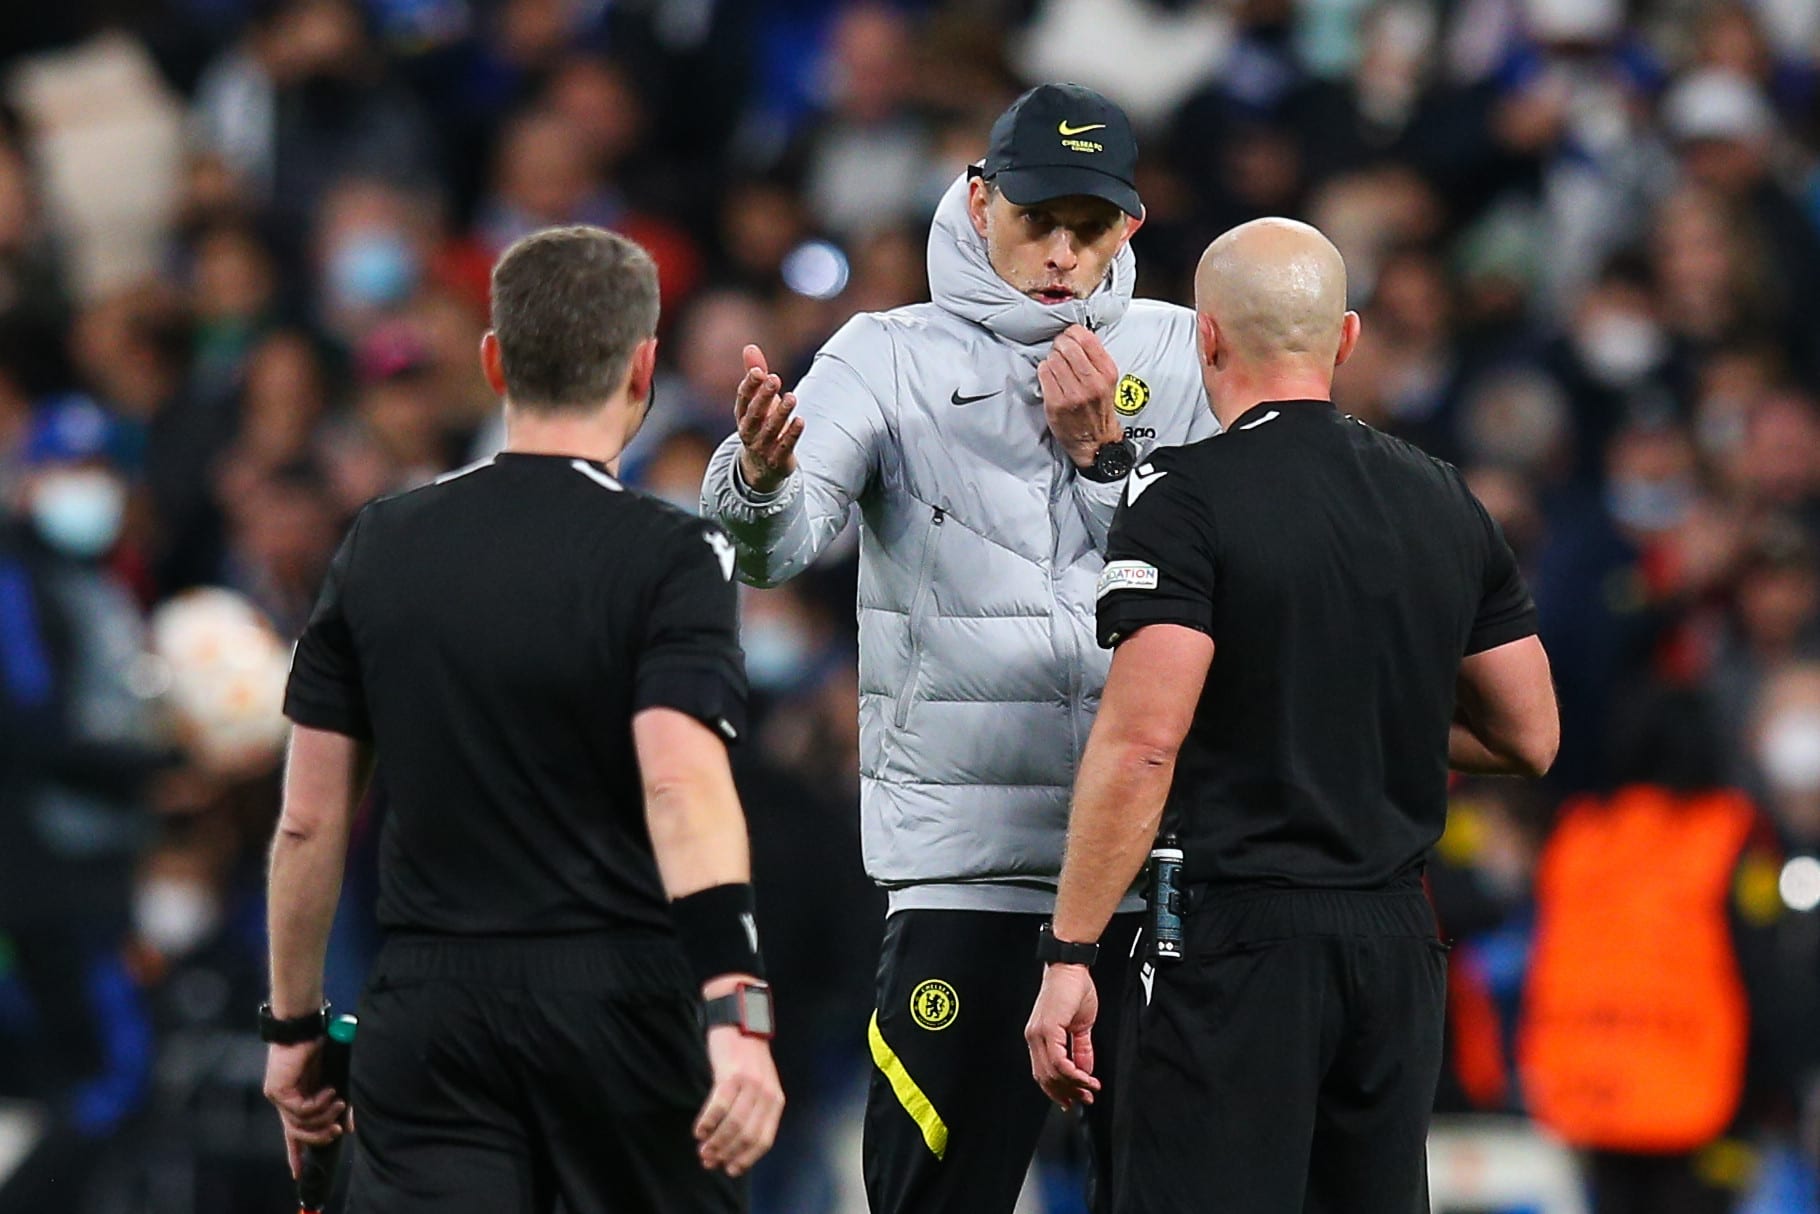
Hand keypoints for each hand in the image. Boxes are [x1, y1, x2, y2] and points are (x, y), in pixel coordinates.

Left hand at [263, 1039, 347, 1178]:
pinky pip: (299, 1109)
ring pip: (298, 1123)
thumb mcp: (334, 1080)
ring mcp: (279, 1096)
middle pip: (297, 1133)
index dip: (295, 1153)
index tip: (299, 1173)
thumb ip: (339, 1104)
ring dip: (322, 1117)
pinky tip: (328, 1091)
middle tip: (338, 1131)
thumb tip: (349, 1127)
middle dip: (318, 1137)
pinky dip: (317, 1104)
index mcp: (296, 1099)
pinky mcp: (277, 1091)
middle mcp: (284, 1101)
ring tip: (339, 1102)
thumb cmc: (320, 1048)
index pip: (292, 1132)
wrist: (306, 1027)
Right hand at [693, 1026, 784, 1175]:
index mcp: (776, 1100)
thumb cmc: (747, 1058)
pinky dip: (707, 1123)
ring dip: (715, 1143)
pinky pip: (718, 1106)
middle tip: (709, 1162)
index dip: (746, 1159)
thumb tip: (737, 1145)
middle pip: (747, 1136)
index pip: (764, 1140)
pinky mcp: (731, 1075)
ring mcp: (750, 1084)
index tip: (731, 1170)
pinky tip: (699, 1132)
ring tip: (703, 1151)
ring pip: (732, 1125)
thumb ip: (756, 1110)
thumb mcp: (762, 1084)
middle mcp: (766, 1094)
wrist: (741, 1021)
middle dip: (727, 1154)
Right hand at [734, 344, 803, 493]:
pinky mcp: (777, 460)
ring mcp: (762, 447)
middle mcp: (749, 431)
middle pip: (755, 413)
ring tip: (792, 397)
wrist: (762, 467)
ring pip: (770, 430)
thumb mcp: (757, 401)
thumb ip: (754, 375)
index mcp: (742, 415)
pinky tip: (801, 421)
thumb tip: (750, 346)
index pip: (743, 399)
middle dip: (764, 396)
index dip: (749, 385)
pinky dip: (792, 434)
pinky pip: (784, 447)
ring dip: (781, 413)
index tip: (759, 371)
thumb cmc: (761, 425)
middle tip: (775, 379)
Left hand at [1024, 962, 1101, 1110]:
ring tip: (1089, 1090)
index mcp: (1038, 1037)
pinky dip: (1073, 1074)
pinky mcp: (1047, 1029)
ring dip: (1073, 1086)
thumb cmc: (1073, 990)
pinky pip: (1058, 1060)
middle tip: (1085, 1099)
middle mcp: (1034, 1037)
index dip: (1060, 1090)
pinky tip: (1086, 1077)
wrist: (1070, 967)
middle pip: (1046, 1077)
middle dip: (1068, 1093)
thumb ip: (1081, 1050)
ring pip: (1051, 1073)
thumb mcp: (1080, 1026)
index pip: (1044, 1073)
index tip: (1077, 1098)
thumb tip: (1085, 1071)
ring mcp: (1038, 1034)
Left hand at [1039, 325, 1122, 468]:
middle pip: (1067, 346)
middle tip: (1058, 349)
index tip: (1069, 336)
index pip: (1086, 338)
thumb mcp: (1108, 380)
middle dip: (1059, 344)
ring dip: (1051, 359)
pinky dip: (1044, 371)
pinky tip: (1050, 377)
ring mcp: (1073, 394)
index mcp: (1107, 372)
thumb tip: (1075, 334)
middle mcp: (1092, 382)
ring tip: (1056, 367)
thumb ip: (1095, 358)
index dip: (1072, 332)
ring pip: (1053, 359)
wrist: (1097, 441)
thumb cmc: (1099, 409)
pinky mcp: (1056, 403)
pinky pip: (1044, 373)